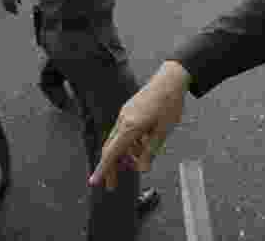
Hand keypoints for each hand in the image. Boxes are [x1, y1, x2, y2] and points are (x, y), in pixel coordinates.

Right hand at [89, 61, 190, 190]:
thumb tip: (142, 168)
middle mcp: (124, 120)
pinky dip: (130, 143)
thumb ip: (150, 151)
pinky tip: (143, 145)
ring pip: (119, 140)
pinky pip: (125, 131)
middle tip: (112, 185)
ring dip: (125, 154)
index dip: (103, 169)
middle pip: (111, 148)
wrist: (170, 79)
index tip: (94, 182)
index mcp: (131, 127)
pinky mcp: (129, 110)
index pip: (112, 153)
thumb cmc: (169, 104)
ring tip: (139, 161)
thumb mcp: (163, 131)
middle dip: (111, 167)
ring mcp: (125, 114)